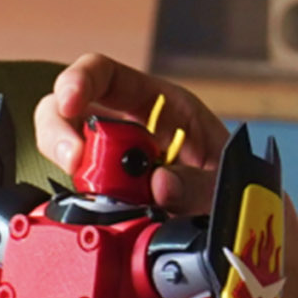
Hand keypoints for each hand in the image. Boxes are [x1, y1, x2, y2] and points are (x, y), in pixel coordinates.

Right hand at [36, 53, 229, 208]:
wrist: (238, 223)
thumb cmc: (232, 186)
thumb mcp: (227, 179)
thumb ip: (200, 183)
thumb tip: (160, 184)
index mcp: (158, 103)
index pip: (106, 75)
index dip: (81, 80)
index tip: (69, 101)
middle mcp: (126, 127)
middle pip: (66, 109)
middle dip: (59, 132)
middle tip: (74, 162)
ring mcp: (111, 163)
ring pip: (64, 151)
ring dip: (72, 172)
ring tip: (98, 197)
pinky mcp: (104, 196)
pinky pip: (77, 193)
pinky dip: (78, 204)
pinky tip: (100, 215)